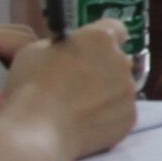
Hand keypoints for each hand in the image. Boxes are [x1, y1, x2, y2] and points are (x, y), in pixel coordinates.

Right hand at [2, 24, 139, 155]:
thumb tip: (70, 53)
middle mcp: (122, 61)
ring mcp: (128, 92)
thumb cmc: (32, 87)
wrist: (38, 132)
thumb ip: (63, 47)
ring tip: (78, 109)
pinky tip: (85, 124)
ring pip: (120, 88)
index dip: (101, 40)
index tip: (88, 51)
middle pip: (117, 60)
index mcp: (100, 38)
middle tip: (77, 84)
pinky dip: (107, 117)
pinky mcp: (129, 118)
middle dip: (102, 68)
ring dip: (105, 93)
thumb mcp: (36, 50)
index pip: (115, 28)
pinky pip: (120, 112)